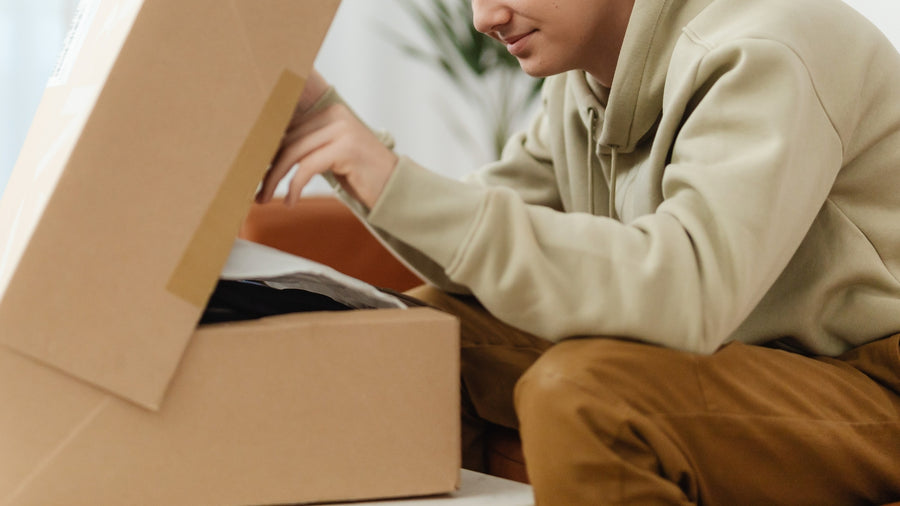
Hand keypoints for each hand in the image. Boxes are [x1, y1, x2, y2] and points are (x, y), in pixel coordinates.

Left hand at [257, 101, 397, 207]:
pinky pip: (307, 167)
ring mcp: (342, 129)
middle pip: (288, 140)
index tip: (253, 172)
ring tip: (264, 198)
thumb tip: (269, 154)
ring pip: (293, 153)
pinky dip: (294, 186)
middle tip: (256, 192)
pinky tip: (289, 201)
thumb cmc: (362, 177)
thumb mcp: (333, 156)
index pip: (289, 129)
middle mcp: (336, 114)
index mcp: (331, 112)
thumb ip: (309, 147)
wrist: (397, 190)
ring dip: (274, 179)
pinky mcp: (346, 147)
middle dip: (268, 168)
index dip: (268, 152)